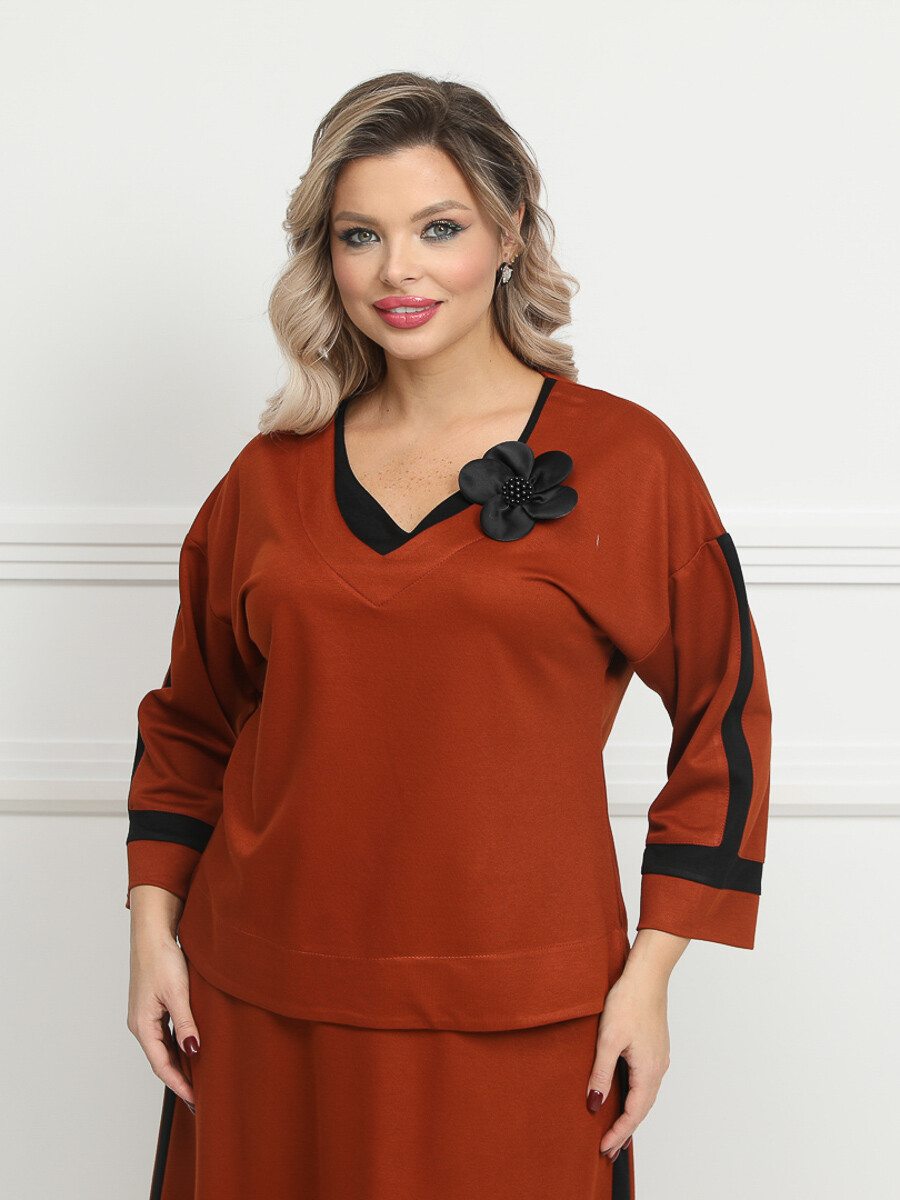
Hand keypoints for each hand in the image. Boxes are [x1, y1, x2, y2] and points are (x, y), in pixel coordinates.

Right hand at [127, 927, 199, 1112]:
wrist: (153, 935)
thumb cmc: (162, 960)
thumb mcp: (178, 993)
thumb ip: (186, 1023)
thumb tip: (193, 1050)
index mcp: (143, 1026)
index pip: (162, 1065)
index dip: (179, 1085)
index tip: (195, 1101)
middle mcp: (141, 1025)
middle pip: (161, 1061)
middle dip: (179, 1080)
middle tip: (199, 1098)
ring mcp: (145, 1017)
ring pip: (163, 1048)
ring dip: (179, 1064)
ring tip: (198, 1080)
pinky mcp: (152, 1008)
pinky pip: (165, 1035)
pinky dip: (178, 1047)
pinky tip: (192, 1050)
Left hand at [585, 969, 670, 1160]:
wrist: (646, 975)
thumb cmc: (628, 1001)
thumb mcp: (608, 1039)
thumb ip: (601, 1073)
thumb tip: (595, 1105)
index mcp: (648, 1071)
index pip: (634, 1114)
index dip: (618, 1134)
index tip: (604, 1149)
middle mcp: (658, 1068)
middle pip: (643, 1109)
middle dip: (625, 1131)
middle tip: (609, 1150)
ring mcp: (659, 1057)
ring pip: (646, 1096)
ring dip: (632, 1115)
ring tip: (618, 1131)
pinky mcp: (655, 1047)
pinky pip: (647, 1081)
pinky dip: (637, 1097)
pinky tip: (628, 1096)